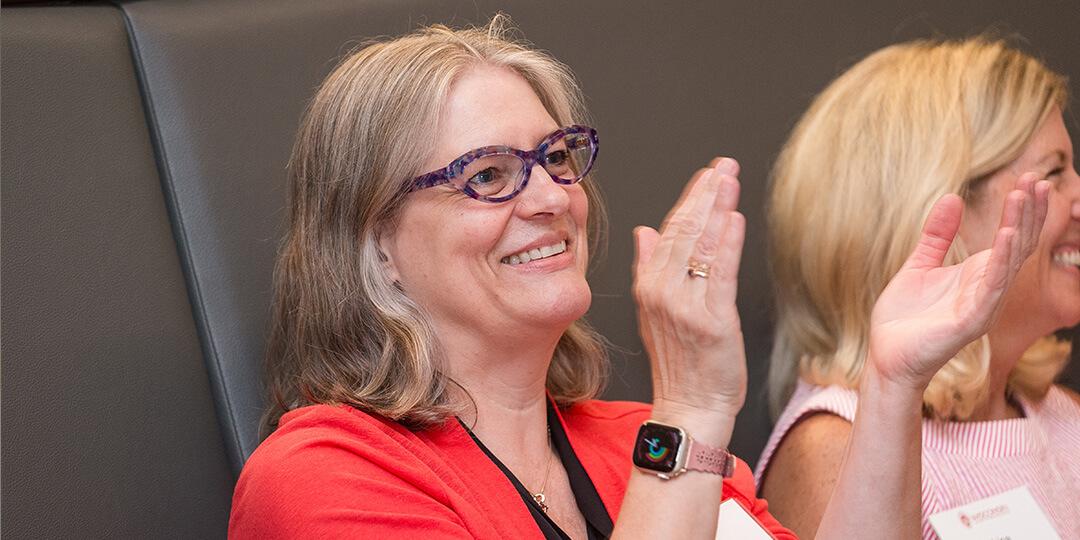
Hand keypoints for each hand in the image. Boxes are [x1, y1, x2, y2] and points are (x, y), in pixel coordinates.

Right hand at [633, 158, 746, 435]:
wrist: (689, 408)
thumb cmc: (680, 366)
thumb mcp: (654, 313)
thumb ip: (650, 268)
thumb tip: (646, 231)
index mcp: (649, 287)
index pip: (668, 232)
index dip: (689, 199)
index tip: (706, 174)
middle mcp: (662, 293)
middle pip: (683, 232)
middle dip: (705, 194)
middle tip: (724, 165)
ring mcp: (685, 307)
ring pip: (700, 247)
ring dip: (717, 208)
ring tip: (730, 180)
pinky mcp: (712, 321)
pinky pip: (719, 273)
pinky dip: (727, 243)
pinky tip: (735, 219)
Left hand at [867, 174, 1049, 390]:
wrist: (886, 355)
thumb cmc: (905, 317)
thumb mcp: (919, 266)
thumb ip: (937, 235)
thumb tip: (951, 197)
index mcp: (978, 276)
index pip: (1010, 238)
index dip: (1020, 210)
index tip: (1028, 178)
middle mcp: (987, 289)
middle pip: (1017, 244)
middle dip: (1028, 211)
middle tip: (1036, 179)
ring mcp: (983, 305)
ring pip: (1009, 261)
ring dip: (1018, 227)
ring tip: (1022, 195)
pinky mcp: (971, 320)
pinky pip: (991, 287)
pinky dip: (1000, 260)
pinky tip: (1007, 235)